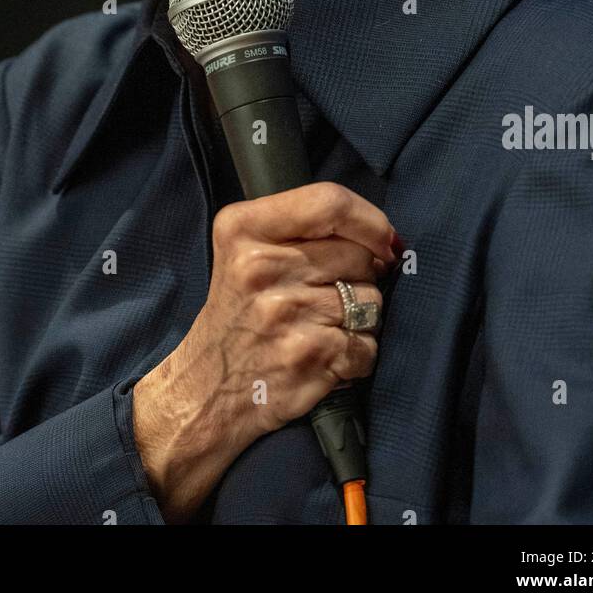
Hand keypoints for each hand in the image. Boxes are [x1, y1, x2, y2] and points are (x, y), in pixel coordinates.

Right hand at [133, 182, 396, 519]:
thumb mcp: (244, 249)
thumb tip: (387, 240)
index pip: (329, 202)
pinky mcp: (308, 356)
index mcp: (243, 228)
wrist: (205, 389)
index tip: (383, 241)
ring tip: (324, 324)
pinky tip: (328, 354)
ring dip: (361, 316)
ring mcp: (286, 313)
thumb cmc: (237, 312)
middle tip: (331, 292)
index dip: (370, 221)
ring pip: (370, 300)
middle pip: (358, 254)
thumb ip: (303, 228)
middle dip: (363, 274)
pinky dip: (359, 353)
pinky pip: (368, 343)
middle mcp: (261, 266)